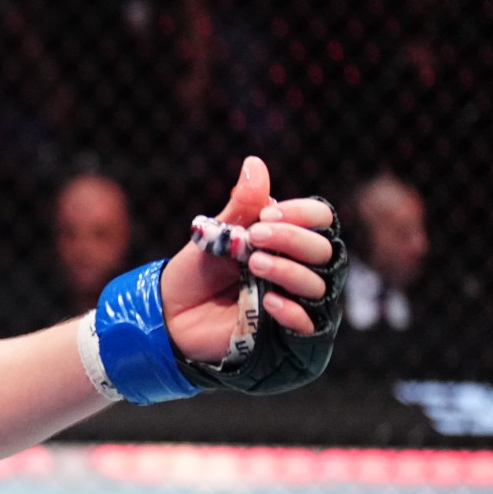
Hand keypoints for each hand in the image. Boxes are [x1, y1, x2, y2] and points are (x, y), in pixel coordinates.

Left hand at [158, 156, 335, 360]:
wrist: (168, 313)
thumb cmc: (195, 272)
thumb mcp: (216, 234)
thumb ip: (241, 205)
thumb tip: (254, 162)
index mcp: (286, 239)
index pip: (320, 219)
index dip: (302, 214)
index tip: (266, 214)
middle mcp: (298, 267)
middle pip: (324, 249)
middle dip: (292, 239)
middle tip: (254, 236)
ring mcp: (293, 299)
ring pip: (319, 284)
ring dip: (289, 271)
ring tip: (254, 265)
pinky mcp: (283, 331)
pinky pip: (308, 324)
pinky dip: (294, 312)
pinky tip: (270, 303)